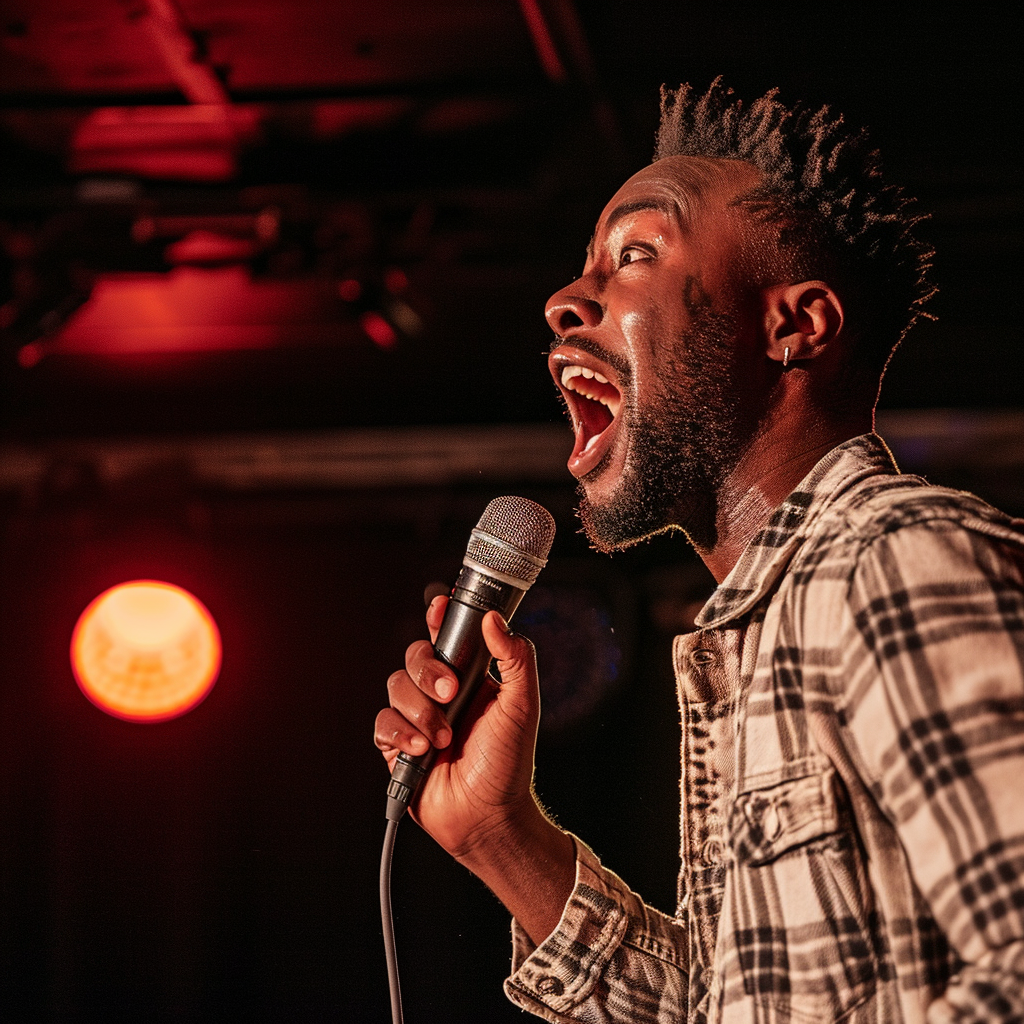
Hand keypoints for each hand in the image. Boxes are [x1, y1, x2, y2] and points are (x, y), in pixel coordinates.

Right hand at [374, 595, 541, 859]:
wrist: (487, 816)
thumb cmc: (509, 764)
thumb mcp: (522, 706)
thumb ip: (515, 659)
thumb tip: (495, 621)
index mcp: (469, 678)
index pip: (447, 636)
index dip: (438, 617)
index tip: (439, 606)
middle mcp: (441, 693)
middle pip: (415, 656)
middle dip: (428, 671)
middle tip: (449, 694)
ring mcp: (417, 718)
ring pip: (396, 687)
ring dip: (419, 712)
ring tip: (442, 739)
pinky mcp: (397, 745)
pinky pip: (383, 723)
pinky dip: (401, 734)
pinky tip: (421, 750)